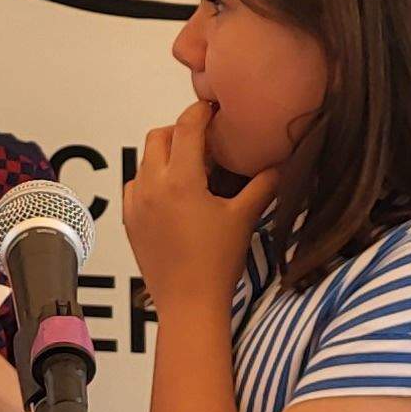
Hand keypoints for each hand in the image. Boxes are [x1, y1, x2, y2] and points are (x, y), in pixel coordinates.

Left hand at [124, 101, 275, 306]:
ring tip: (190, 168)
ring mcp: (135, 203)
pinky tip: (172, 193)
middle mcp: (151, 185)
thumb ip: (263, 184)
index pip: (186, 126)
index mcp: (180, 180)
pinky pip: (135, 184)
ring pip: (144, 159)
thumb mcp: (244, 218)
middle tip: (204, 139)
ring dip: (165, 155)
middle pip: (158, 135)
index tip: (213, 108)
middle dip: (180, 130)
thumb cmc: (217, 263)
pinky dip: (151, 178)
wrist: (188, 303)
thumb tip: (281, 162)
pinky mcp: (129, 220)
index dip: (201, 111)